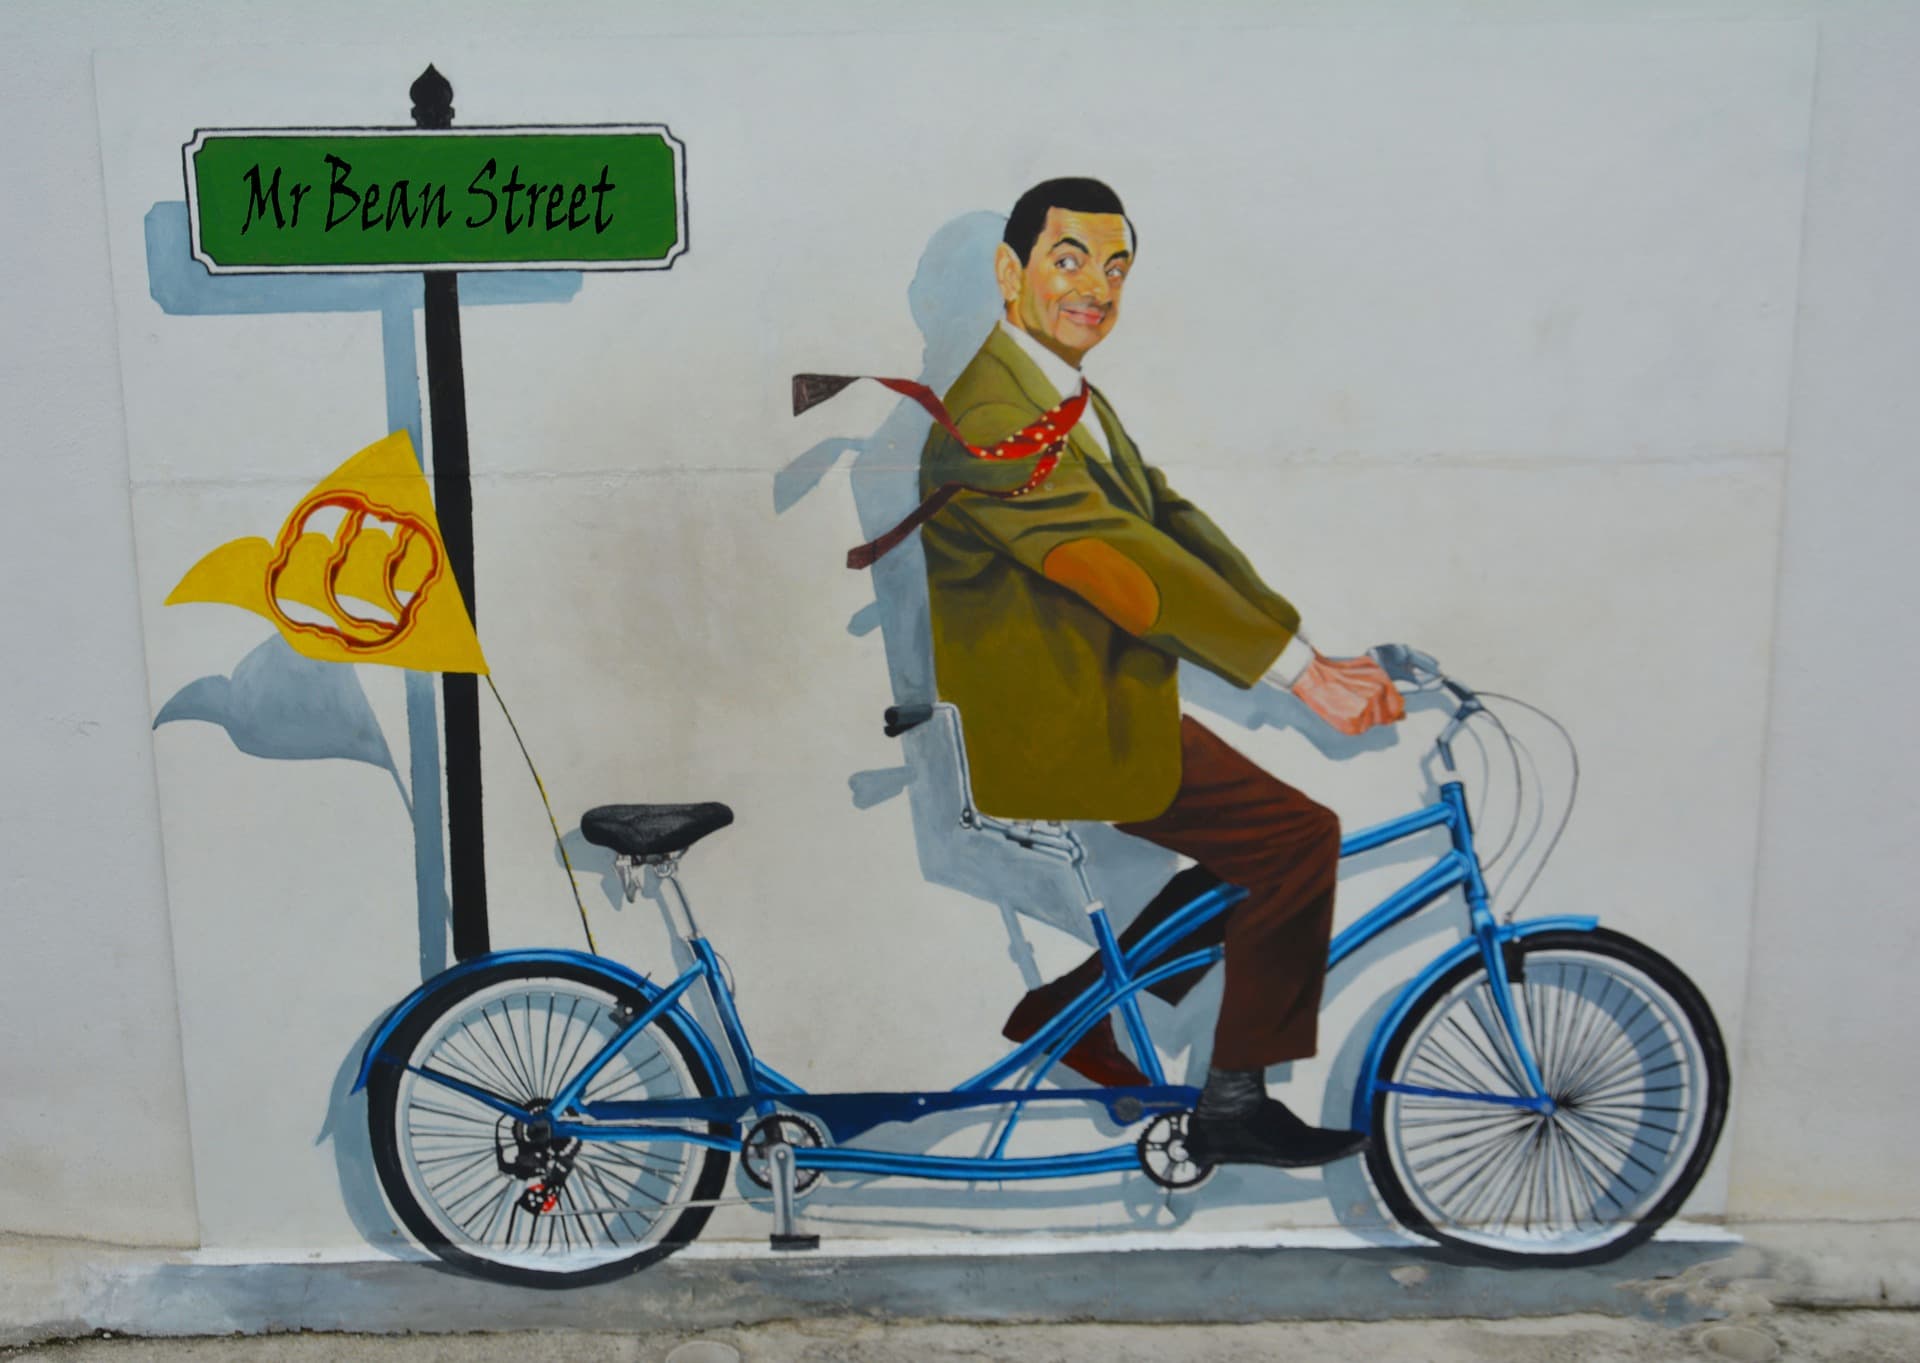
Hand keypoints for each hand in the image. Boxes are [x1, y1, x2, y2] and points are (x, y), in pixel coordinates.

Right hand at [1290, 653, 1405, 735]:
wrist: (1316, 676)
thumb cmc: (1340, 672)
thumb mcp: (1369, 670)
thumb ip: (1388, 689)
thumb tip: (1402, 715)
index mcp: (1383, 683)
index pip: (1398, 707)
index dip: (1387, 709)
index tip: (1375, 706)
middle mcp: (1377, 696)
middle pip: (1385, 718)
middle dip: (1374, 714)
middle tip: (1355, 702)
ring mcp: (1366, 710)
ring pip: (1371, 724)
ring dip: (1362, 719)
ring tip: (1347, 704)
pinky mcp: (1353, 724)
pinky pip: (1358, 729)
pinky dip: (1351, 724)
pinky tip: (1342, 711)